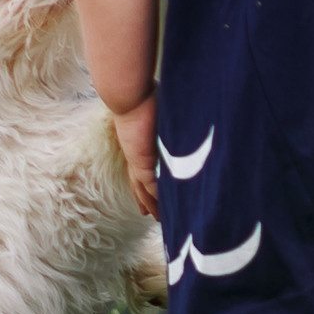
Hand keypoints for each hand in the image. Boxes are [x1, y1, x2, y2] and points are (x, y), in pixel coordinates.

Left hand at [112, 96, 159, 219]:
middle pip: (140, 184)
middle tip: (152, 215)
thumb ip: (168, 117)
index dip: (146, 183)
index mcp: (138, 144)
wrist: (129, 95)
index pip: (142, 168)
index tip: (151, 193)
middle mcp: (137, 155)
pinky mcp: (142, 162)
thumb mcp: (159, 109)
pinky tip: (163, 210)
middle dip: (146, 200)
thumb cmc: (144, 94)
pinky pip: (151, 186)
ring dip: (152, 204)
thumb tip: (184, 111)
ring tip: (157, 219)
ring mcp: (138, 160)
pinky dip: (157, 198)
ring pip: (144, 189)